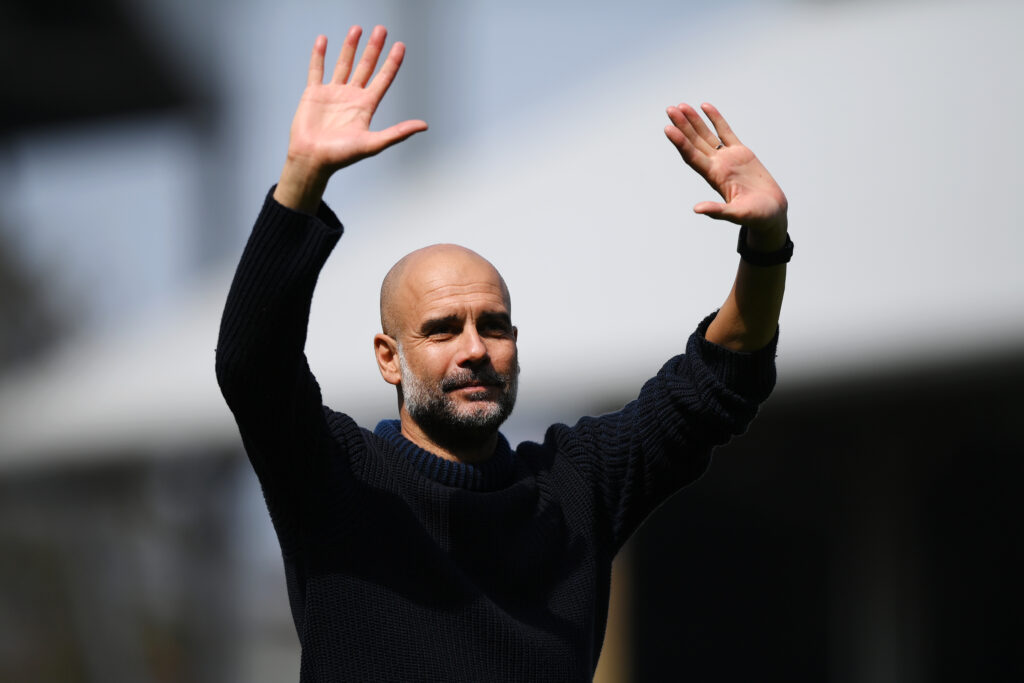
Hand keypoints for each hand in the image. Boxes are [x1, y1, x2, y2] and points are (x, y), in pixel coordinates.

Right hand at [275, 26, 427, 211]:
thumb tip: (424, 126)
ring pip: (344, 64)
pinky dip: (319, 55)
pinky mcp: (314, 94)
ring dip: (350, 46)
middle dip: (374, 48)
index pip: (383, 79)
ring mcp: (333, 93)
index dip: (392, 62)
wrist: (312, 160)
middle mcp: (351, 97)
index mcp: (366, 107)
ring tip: (357, 29)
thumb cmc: (341, 156)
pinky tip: (324, 40)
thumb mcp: (373, 143)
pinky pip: (317, 70)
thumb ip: (398, 133)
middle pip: (366, 67)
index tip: (400, 45)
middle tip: (381, 30)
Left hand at [665, 103, 786, 244]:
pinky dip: (716, 119)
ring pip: (707, 135)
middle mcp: (717, 166)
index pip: (692, 157)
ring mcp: (728, 158)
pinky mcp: (741, 153)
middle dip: (683, 126)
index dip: (681, 143)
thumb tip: (697, 209)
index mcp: (715, 178)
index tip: (669, 129)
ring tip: (681, 106)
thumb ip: (718, 211)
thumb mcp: (737, 214)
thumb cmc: (756, 216)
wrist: (772, 212)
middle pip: (695, 142)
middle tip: (670, 110)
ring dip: (694, 121)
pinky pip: (726, 132)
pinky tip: (705, 107)